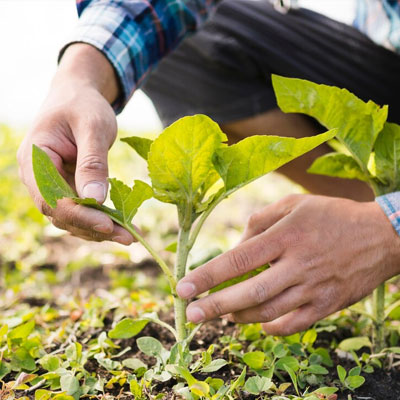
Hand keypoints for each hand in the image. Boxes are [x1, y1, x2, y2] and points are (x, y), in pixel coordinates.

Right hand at [17, 44, 133, 244]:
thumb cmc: (83, 105)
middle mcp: (37, 176)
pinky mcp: (66, 186)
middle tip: (128, 238)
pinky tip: (123, 224)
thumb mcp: (93, 127)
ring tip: (130, 236)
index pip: (51, 198)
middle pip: (61, 213)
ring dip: (99, 228)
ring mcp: (50, 183)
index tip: (109, 225)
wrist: (78, 95)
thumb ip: (93, 162)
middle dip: (94, 228)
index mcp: (35, 158)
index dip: (79, 215)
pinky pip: (81, 208)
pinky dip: (101, 218)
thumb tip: (96, 200)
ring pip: (71, 216)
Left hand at [177, 194, 399, 334]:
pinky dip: (270, 327)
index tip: (183, 288)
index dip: (207, 276)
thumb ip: (259, 221)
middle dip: (214, 306)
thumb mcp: (294, 204)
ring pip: (268, 312)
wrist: (380, 236)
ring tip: (223, 314)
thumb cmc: (331, 215)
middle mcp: (297, 264)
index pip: (237, 260)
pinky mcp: (327, 305)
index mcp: (285, 236)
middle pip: (248, 292)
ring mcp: (313, 288)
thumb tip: (235, 247)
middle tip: (190, 314)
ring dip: (239, 316)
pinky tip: (257, 323)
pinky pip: (293, 325)